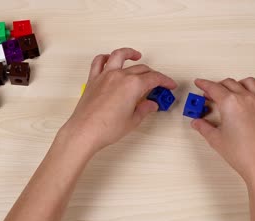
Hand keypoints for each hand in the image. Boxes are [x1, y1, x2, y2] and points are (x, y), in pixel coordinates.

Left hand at [60, 48, 176, 152]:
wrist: (85, 132)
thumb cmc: (106, 128)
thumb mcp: (132, 121)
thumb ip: (144, 109)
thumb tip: (151, 104)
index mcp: (133, 85)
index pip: (154, 78)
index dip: (165, 81)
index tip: (169, 85)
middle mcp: (119, 76)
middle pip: (141, 69)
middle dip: (152, 74)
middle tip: (157, 83)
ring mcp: (105, 75)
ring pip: (119, 56)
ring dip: (129, 53)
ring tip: (136, 55)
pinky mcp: (93, 79)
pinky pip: (99, 62)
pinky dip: (105, 57)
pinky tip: (110, 59)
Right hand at [191, 78, 254, 184]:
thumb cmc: (242, 153)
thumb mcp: (216, 139)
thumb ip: (204, 127)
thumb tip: (197, 123)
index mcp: (230, 102)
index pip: (213, 88)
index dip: (204, 84)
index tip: (199, 83)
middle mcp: (246, 98)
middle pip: (229, 83)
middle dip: (217, 86)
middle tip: (208, 94)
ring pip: (248, 82)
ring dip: (236, 84)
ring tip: (230, 92)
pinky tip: (249, 100)